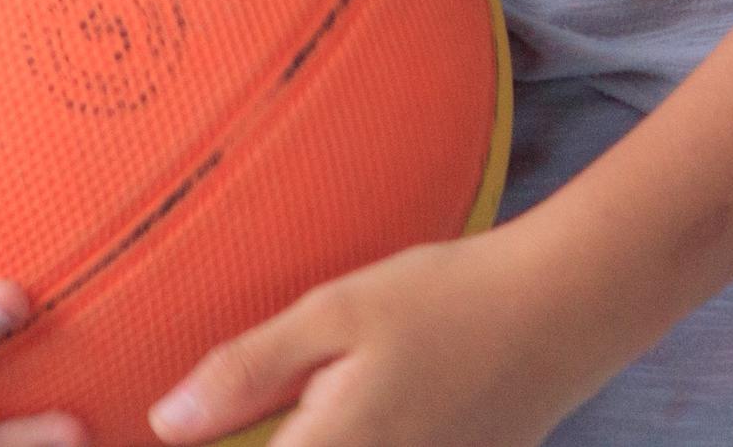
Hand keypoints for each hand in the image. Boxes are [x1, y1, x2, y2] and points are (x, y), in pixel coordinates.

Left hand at [147, 227, 612, 446]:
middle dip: (271, 436)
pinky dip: (358, 441)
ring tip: (325, 401)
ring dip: (312, 439)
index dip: (217, 441)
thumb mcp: (337, 312)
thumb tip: (165, 424)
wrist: (568, 310)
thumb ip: (246, 372)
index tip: (193, 425)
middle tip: (258, 409)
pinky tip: (376, 407)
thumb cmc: (450, 299)